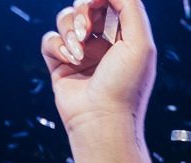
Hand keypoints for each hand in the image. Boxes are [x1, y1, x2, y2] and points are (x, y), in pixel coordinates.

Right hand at [43, 0, 156, 131]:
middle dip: (82, 10)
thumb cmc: (126, 86)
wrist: (102, 122)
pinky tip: (69, 60)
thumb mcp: (140, 43)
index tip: (96, 1)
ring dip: (69, 29)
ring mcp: (81, 54)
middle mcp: (104, 44)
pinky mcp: (60, 65)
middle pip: (85, 5)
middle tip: (86, 30)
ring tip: (79, 52)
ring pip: (65, 20)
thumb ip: (130, 6)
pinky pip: (50, 40)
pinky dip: (57, 46)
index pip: (110, 2)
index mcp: (126, 37)